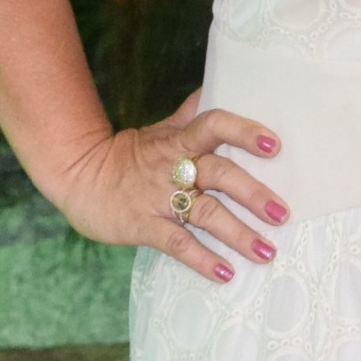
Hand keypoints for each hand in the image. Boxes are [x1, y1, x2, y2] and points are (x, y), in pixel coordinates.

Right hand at [50, 89, 288, 286]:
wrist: (78, 177)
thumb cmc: (128, 155)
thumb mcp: (160, 130)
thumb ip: (191, 114)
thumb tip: (218, 86)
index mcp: (180, 141)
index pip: (214, 126)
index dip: (243, 133)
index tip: (274, 145)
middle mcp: (175, 167)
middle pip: (219, 174)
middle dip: (252, 193)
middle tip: (282, 213)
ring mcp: (160, 198)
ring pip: (204, 213)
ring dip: (237, 233)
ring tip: (266, 251)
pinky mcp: (144, 225)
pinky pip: (177, 243)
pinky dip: (202, 259)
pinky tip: (226, 273)